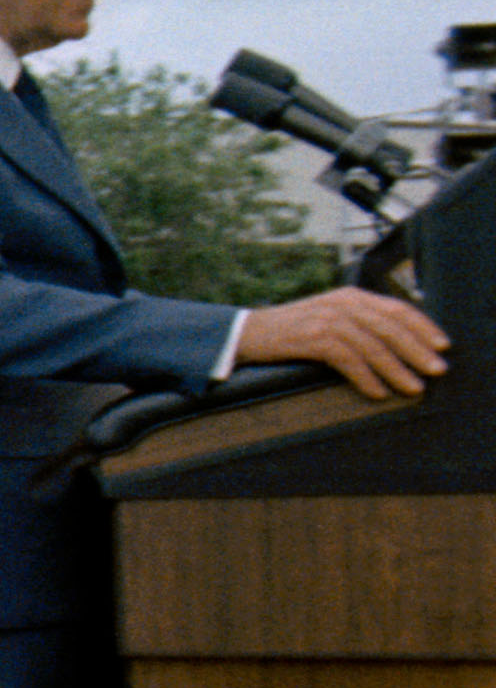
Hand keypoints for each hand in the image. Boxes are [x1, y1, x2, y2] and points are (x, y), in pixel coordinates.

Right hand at [237, 289, 446, 398]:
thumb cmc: (292, 331)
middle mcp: (343, 303)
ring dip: (396, 370)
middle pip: (391, 327)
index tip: (442, 346)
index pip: (398, 308)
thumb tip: (399, 345)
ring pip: (373, 345)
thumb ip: (360, 323)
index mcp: (351, 295)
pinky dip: (366, 377)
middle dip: (417, 350)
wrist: (245, 333)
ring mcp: (327, 319)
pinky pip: (348, 360)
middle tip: (437, 370)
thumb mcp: (329, 318)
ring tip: (412, 388)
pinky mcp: (312, 338)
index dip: (424, 326)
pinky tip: (377, 392)